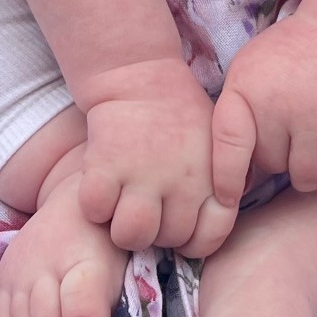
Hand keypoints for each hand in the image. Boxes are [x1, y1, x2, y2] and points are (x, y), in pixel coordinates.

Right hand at [77, 58, 235, 254]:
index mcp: (212, 179)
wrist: (142, 75)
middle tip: (146, 210)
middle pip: (167, 240)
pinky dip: (94, 206)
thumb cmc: (181, 115)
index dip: (193, 242)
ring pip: (130, 236)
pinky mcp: (106, 164)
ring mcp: (143, 174)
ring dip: (122, 227)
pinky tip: (101, 189)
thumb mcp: (218, 146)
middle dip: (154, 232)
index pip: (210, 237)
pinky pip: (95, 211)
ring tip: (121, 208)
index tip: (179, 229)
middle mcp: (182, 182)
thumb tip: (215, 226)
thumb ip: (222, 184)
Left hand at [210, 14, 316, 211]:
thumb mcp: (244, 75)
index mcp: (247, 90)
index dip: (225, 180)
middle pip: (271, 166)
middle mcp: (281, 103)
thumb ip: (232, 122)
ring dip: (310, 171)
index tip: (228, 201)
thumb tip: (228, 189)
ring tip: (311, 146)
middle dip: (279, 156)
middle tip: (289, 130)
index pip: (228, 145)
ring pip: (307, 178)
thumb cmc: (283, 62)